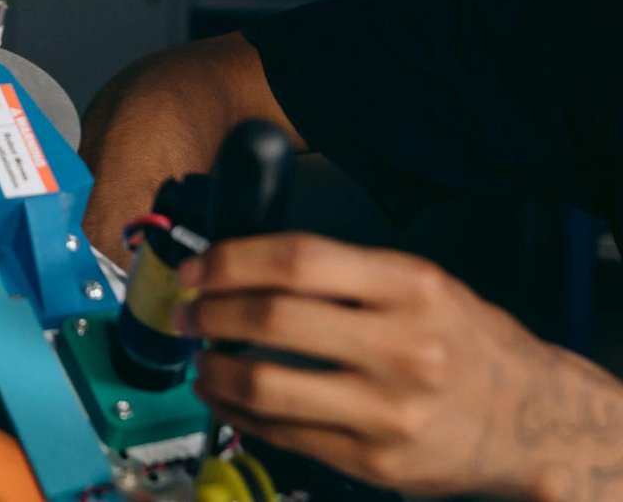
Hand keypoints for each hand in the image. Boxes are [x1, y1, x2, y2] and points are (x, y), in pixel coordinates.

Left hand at [176, 233, 563, 497]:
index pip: (297, 260)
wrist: (536, 421)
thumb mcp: (421, 285)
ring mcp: (389, 410)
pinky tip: (225, 398)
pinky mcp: (377, 462)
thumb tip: (240, 266)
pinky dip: (240, 415)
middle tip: (187, 314)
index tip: (196, 271)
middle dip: (210, 314)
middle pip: (273, 319)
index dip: (230, 262)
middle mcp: (403, 346)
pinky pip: (286, 434)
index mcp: (410, 287)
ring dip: (214, 371)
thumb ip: (342, 274)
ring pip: (267, 386)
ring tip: (200, 360)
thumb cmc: (468, 344)